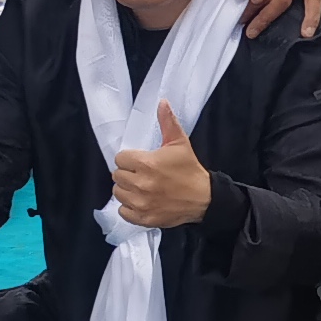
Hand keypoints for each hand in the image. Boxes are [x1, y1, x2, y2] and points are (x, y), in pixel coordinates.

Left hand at [111, 98, 214, 229]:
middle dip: (128, 173)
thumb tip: (162, 102)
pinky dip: (129, 208)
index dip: (130, 159)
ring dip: (127, 190)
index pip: (120, 158)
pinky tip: (140, 201)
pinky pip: (123, 212)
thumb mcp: (180, 143)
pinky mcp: (143, 218)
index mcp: (146, 163)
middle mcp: (141, 184)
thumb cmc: (190, 170)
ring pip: (118, 193)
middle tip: (142, 174)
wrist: (204, 198)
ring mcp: (141, 203)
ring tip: (141, 188)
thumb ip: (168, 122)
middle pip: (117, 175)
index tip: (140, 161)